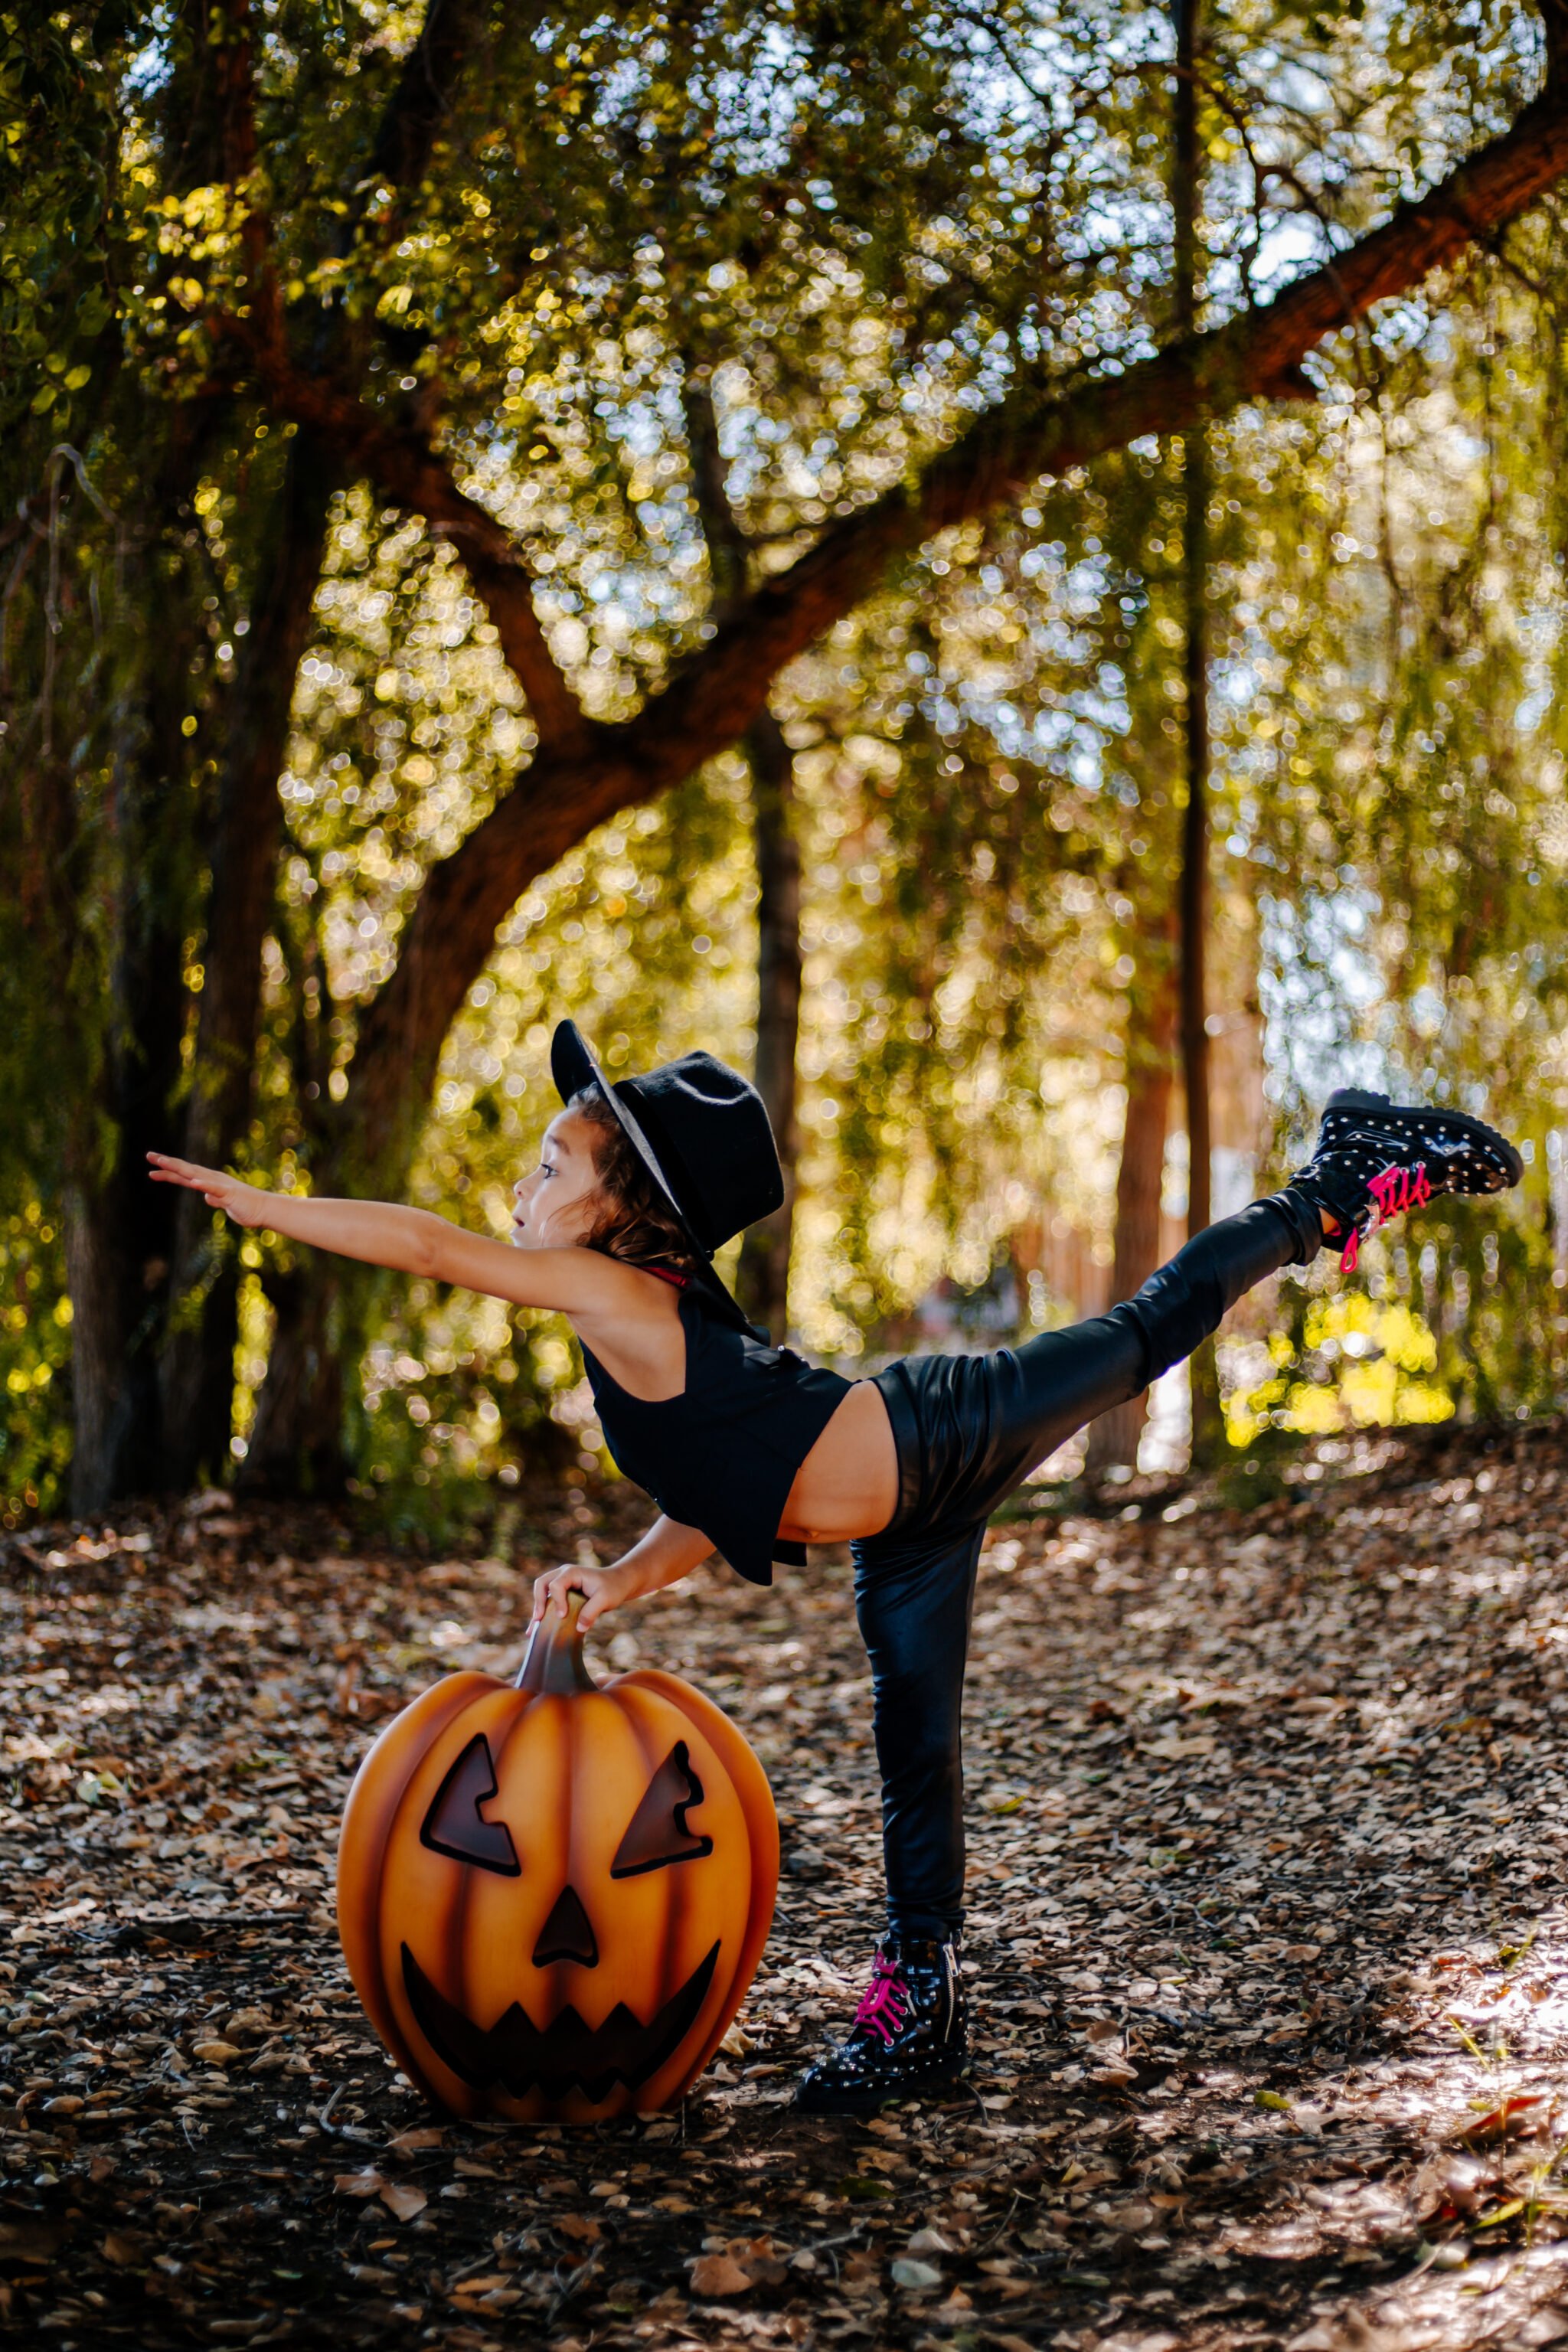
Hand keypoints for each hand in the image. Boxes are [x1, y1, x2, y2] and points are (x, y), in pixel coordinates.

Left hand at [147, 1152, 272, 1227]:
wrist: (265, 1210)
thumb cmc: (246, 1208)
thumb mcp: (225, 1204)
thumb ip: (215, 1199)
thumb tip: (206, 1197)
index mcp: (210, 1182)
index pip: (185, 1175)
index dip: (168, 1172)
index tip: (152, 1169)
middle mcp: (212, 1179)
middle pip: (185, 1169)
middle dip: (167, 1163)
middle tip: (149, 1155)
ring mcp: (220, 1185)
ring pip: (195, 1174)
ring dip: (178, 1168)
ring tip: (162, 1162)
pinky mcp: (229, 1193)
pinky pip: (214, 1188)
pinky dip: (203, 1183)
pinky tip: (192, 1181)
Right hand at [531, 1557, 640, 1632]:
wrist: (619, 1582)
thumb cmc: (613, 1587)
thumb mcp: (606, 1599)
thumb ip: (592, 1612)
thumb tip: (578, 1628)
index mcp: (572, 1573)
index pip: (556, 1585)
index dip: (557, 1601)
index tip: (562, 1616)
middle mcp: (563, 1575)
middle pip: (541, 1584)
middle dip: (538, 1601)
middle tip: (538, 1619)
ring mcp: (561, 1583)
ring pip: (541, 1591)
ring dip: (537, 1608)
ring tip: (534, 1627)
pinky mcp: (563, 1593)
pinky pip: (547, 1600)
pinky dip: (542, 1612)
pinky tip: (536, 1628)